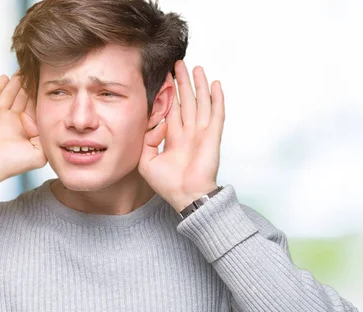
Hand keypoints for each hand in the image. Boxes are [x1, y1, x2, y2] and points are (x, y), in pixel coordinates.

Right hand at [0, 74, 46, 184]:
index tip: (47, 84)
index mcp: (25, 130)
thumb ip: (47, 138)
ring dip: (16, 82)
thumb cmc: (10, 162)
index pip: (34, 107)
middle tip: (36, 71)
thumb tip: (48, 122)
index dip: (39, 96)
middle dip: (29, 85)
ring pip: (9, 93)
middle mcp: (12, 121)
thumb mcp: (39, 154)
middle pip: (22, 97)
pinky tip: (6, 77)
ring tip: (24, 70)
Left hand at [138, 60, 224, 211]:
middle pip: (185, 101)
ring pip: (200, 102)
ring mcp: (201, 132)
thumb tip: (152, 124)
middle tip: (177, 64)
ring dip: (198, 84)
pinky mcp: (212, 135)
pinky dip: (217, 98)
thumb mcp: (146, 161)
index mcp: (174, 138)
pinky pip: (216, 113)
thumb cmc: (168, 184)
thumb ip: (145, 141)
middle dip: (181, 82)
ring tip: (195, 67)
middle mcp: (188, 132)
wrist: (186, 196)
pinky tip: (215, 84)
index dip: (167, 94)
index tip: (163, 77)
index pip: (171, 110)